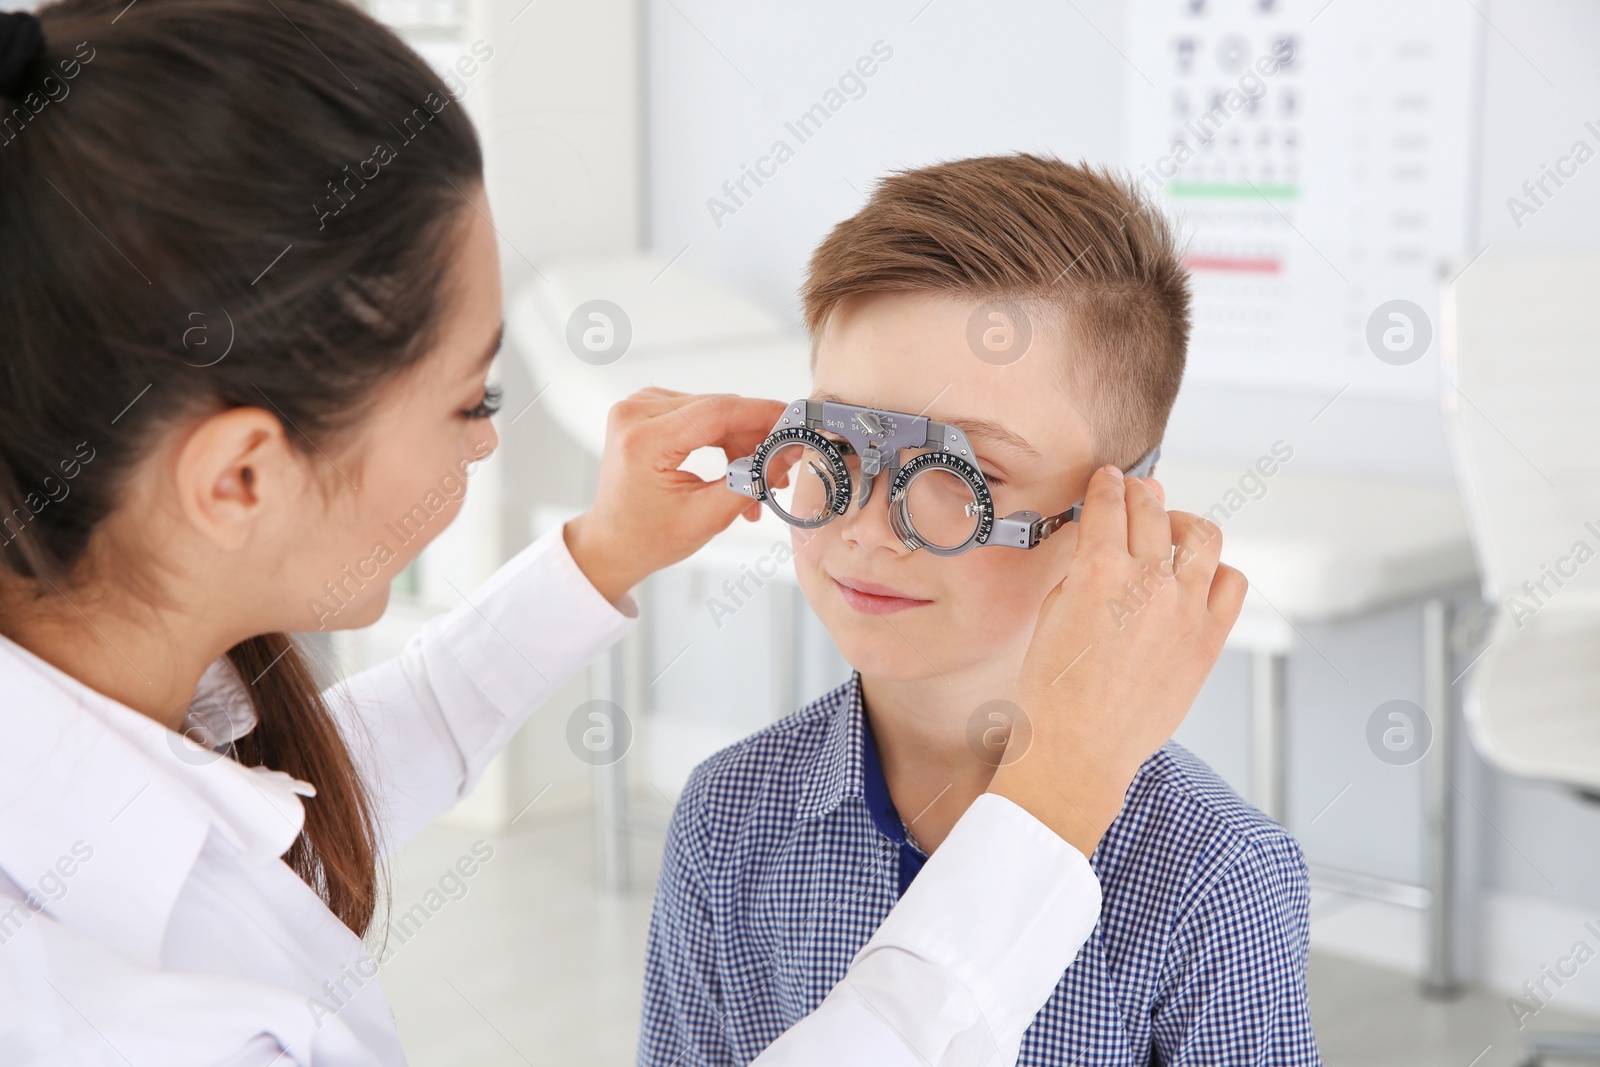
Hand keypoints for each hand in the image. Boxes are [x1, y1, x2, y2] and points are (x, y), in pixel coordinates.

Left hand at [564, 389, 786, 603]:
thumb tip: (791, 450)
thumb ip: (753, 480)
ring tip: (759, 482)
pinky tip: (736, 469)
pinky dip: (723, 439)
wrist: (612, 542)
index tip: (797, 425)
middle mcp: (635, 412)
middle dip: (756, 438)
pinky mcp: (647, 408)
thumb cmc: (650, 538)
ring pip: (714, 412)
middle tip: (781, 470)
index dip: (764, 416)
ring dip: (742, 443)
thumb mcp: (708, 517)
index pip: (718, 412)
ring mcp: (639, 406)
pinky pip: (701, 415)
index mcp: (643, 441)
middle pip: (718, 410)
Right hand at [987, 467, 1247, 858]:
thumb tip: (1098, 544)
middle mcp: (1146, 582)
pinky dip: (1217, 570)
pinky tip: (1198, 576)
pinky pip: (1231, 582)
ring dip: (1183, 523)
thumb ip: (1080, 570)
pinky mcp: (1209, 638)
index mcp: (1096, 571)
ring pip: (1202, 535)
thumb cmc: (1053, 691)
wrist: (1079, 748)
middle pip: (1153, 510)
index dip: (1106, 484)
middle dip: (1141, 494)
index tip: (1108, 479)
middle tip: (1136, 494)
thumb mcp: (1051, 613)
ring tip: (1173, 529)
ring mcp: (1184, 609)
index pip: (1108, 503)